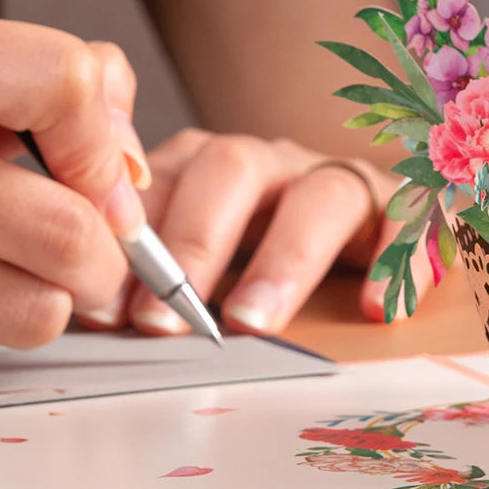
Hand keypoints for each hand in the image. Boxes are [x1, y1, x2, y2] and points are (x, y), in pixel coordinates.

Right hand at [0, 17, 147, 388]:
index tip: (103, 174)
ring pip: (36, 312)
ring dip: (47, 302)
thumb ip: (53, 82)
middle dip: (106, 257)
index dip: (105, 141)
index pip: (65, 83)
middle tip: (90, 255)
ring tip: (13, 274)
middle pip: (67, 231)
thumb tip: (128, 166)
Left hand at [76, 130, 433, 336]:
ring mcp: (335, 179)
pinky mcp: (398, 206)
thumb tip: (83, 311)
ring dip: (283, 261)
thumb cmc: (262, 251)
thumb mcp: (199, 255)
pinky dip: (393, 259)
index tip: (104, 308)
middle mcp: (269, 163)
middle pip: (232, 171)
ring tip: (255, 324)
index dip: (131, 237)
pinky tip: (378, 308)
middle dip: (194, 246)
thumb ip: (152, 271)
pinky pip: (405, 219)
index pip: (161, 178)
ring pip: (317, 196)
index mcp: (206, 168)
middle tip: (165, 322)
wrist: (365, 229)